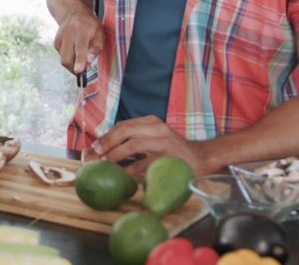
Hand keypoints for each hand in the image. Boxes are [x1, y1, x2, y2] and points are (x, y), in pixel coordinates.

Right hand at [53, 7, 103, 73]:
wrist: (72, 13)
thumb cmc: (88, 24)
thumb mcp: (99, 33)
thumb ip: (97, 47)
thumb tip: (89, 61)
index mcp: (81, 30)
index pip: (80, 48)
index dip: (80, 60)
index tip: (79, 70)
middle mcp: (68, 34)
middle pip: (66, 58)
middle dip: (74, 68)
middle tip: (84, 69)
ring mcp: (60, 39)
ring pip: (63, 59)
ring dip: (73, 63)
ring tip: (80, 55)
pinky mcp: (56, 43)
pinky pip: (62, 56)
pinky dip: (69, 58)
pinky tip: (74, 50)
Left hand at [91, 115, 208, 179]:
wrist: (201, 158)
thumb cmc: (173, 151)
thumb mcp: (155, 137)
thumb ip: (136, 138)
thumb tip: (107, 148)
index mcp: (152, 122)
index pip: (124, 125)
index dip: (107, 136)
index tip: (96, 146)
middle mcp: (157, 128)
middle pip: (125, 131)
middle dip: (108, 143)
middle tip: (98, 155)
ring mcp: (163, 142)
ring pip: (133, 145)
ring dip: (115, 155)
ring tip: (106, 164)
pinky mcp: (167, 158)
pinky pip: (143, 164)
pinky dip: (129, 170)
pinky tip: (122, 176)